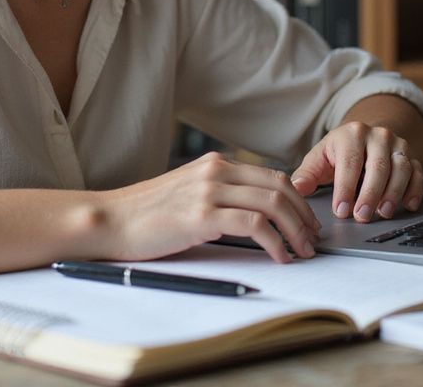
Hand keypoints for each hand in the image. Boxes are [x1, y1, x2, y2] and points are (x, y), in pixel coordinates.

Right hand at [99, 152, 320, 262]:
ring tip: (302, 252)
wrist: (109, 220)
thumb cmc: (143, 215)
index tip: (306, 222)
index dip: (297, 200)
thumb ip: (217, 196)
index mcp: (214, 165)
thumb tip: (253, 216)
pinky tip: (279, 256)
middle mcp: (215, 171)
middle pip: (280, 187)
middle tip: (312, 238)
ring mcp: (209, 191)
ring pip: (273, 204)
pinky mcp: (202, 216)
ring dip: (296, 231)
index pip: (271, 176)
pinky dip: (276, 243)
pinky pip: (254, 225)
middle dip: (304, 215)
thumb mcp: (186, 194)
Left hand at [289, 122, 422, 222]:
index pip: (350, 162)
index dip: (345, 188)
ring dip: (393, 193)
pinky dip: (415, 190)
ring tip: (383, 213)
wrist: (364, 137)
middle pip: (379, 166)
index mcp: (351, 134)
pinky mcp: (412, 157)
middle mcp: (378, 136)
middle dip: (370, 194)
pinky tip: (408, 205)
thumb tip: (297, 187)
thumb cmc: (339, 151)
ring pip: (401, 169)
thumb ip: (307, 174)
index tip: (341, 210)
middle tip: (362, 217)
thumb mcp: (319, 158)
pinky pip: (418, 173)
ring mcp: (398, 145)